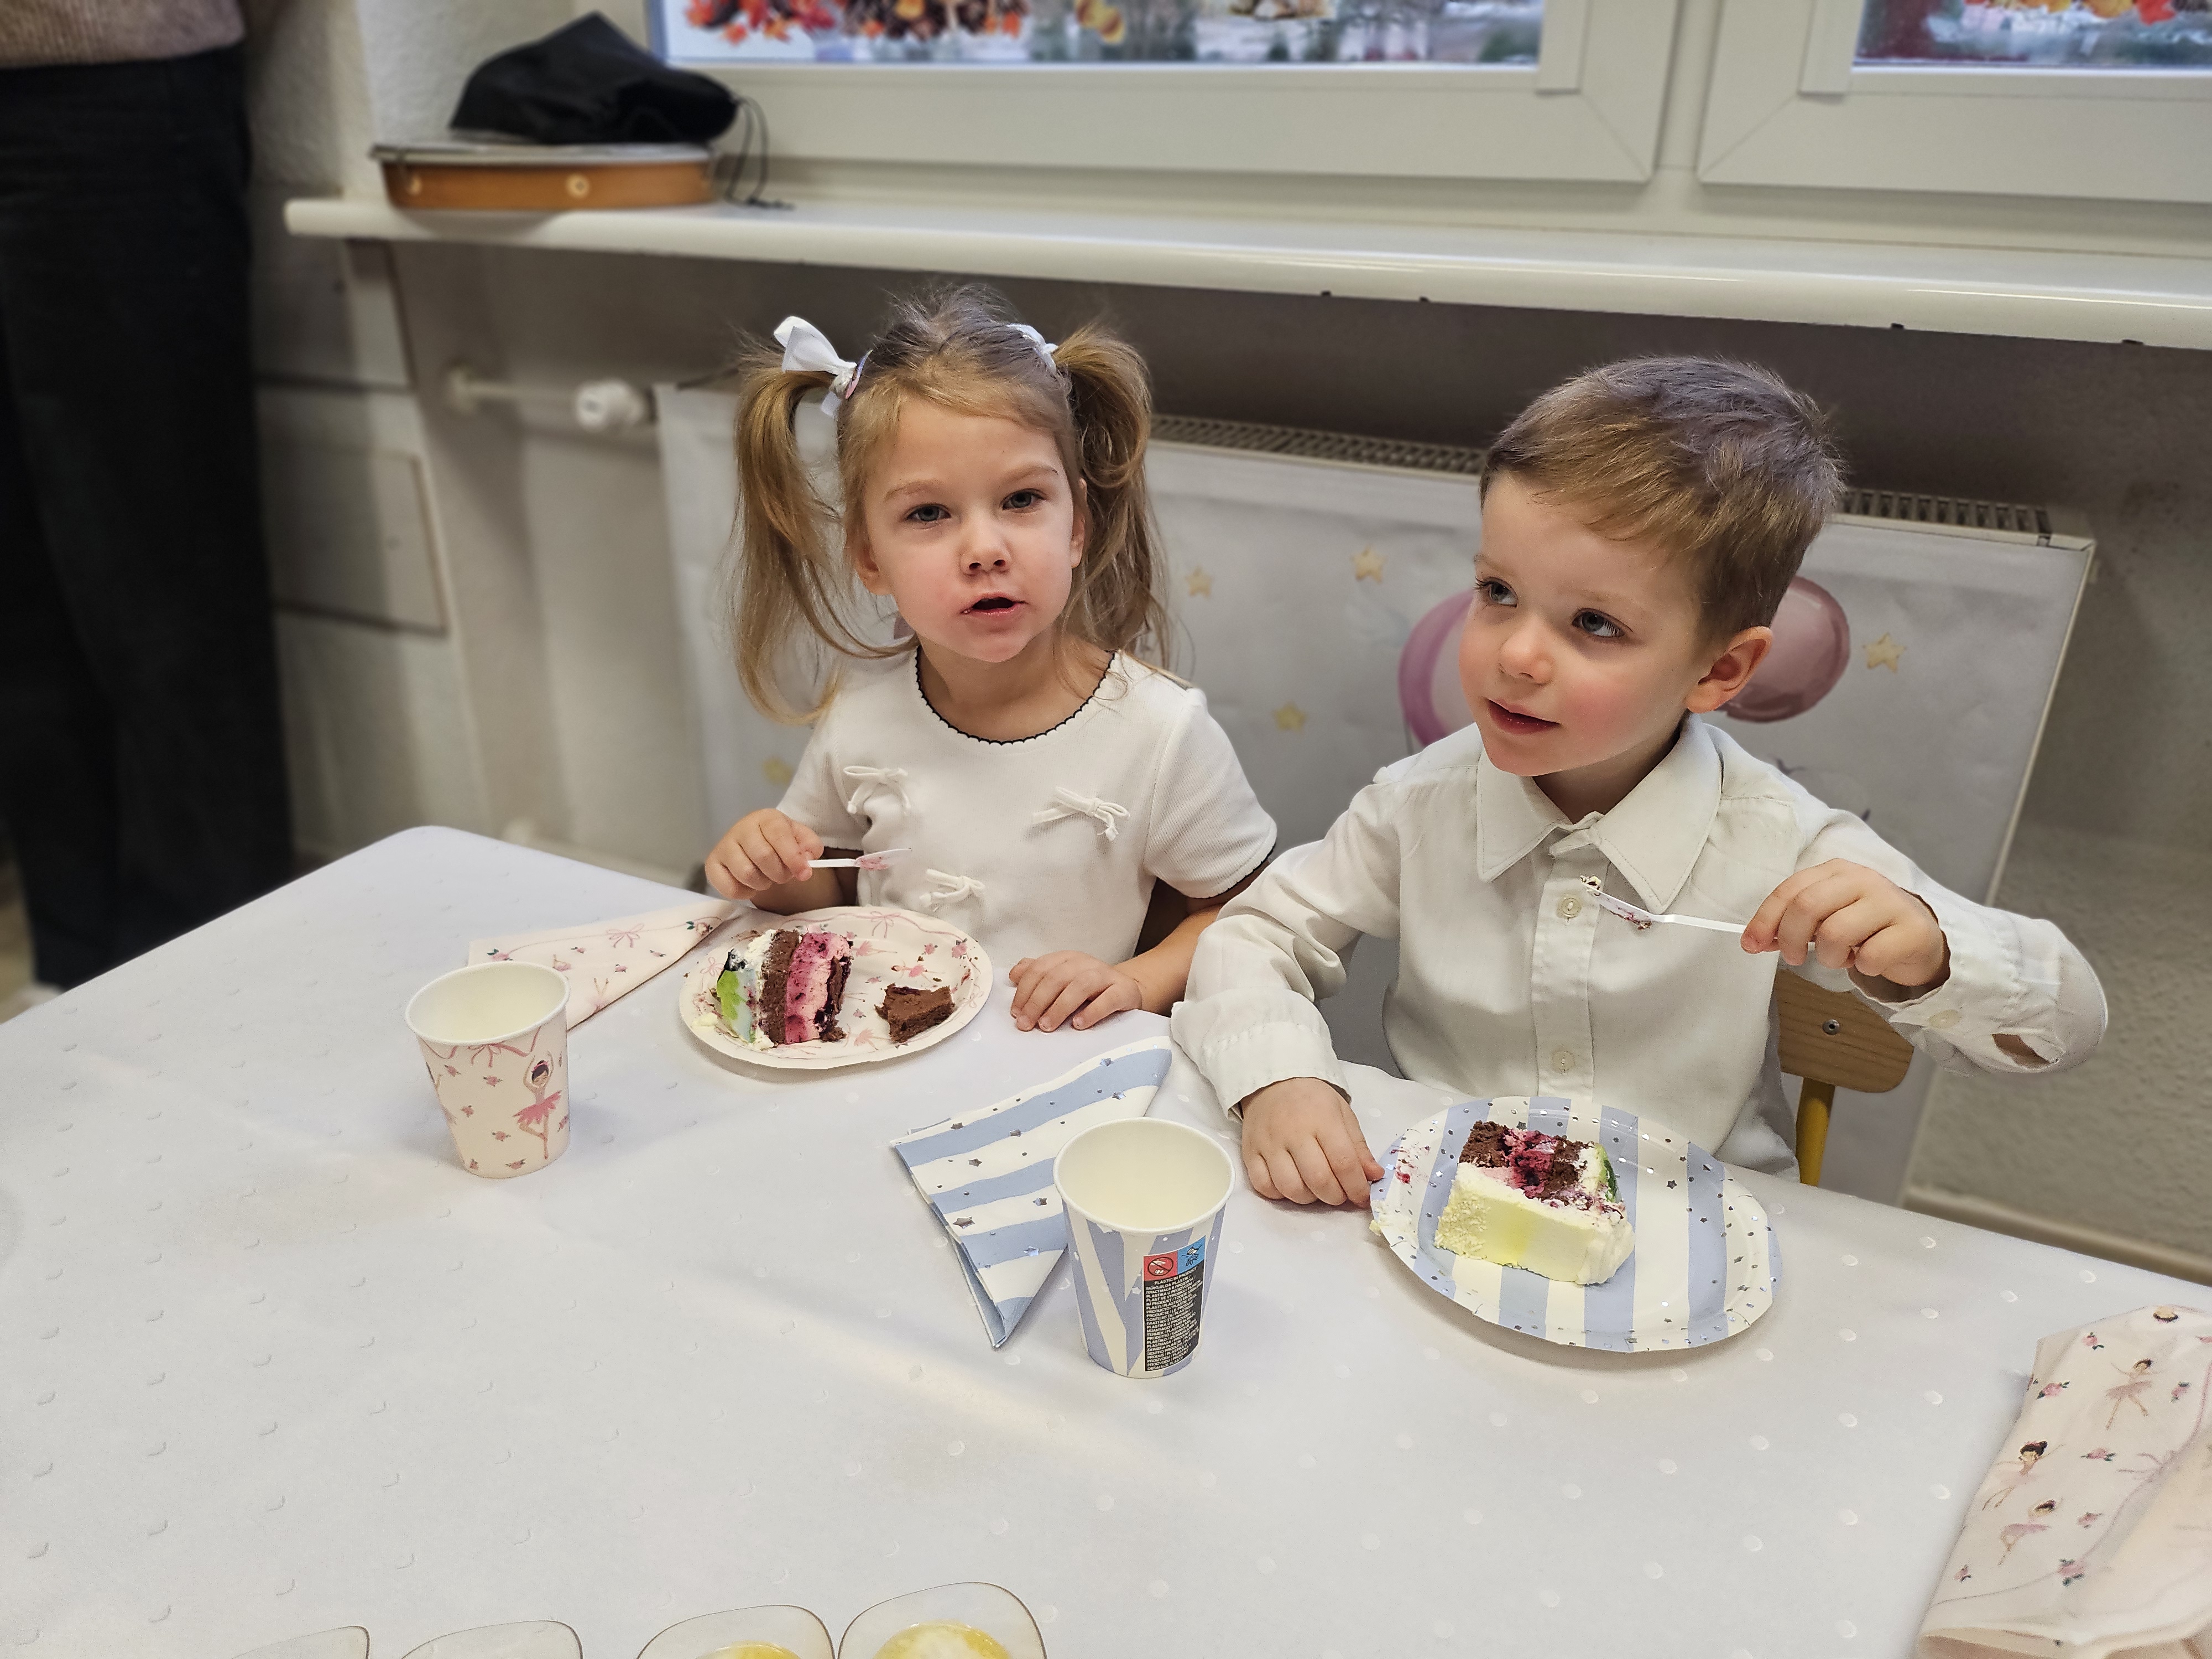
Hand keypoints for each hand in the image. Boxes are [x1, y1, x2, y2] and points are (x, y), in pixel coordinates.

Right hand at [704, 809, 823, 900]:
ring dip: (763, 884)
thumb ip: (810, 846)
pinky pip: (729, 888)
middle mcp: (741, 828)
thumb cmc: (780, 843)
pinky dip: (745, 893)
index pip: (778, 835)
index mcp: (765, 818)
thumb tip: (806, 860)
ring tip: (766, 878)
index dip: (793, 857)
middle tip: (783, 875)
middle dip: (780, 873)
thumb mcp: (800, 839)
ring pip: (747, 874)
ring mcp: (724, 846)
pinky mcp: (712, 865)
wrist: (757, 847)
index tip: (804, 874)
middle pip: (763, 856)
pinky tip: (750, 885)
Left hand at [1008, 951, 1143, 1032]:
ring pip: (1080, 985)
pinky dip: (1092, 1012)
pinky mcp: (1123, 990)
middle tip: (1026, 1024)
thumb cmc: (1089, 988)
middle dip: (1037, 1002)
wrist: (1127, 989)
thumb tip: (1014, 975)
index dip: (1025, 990)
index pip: (1040, 969)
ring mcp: (1105, 976)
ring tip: (1047, 1026)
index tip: (1016, 1012)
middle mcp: (1085, 963)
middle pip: (1056, 977)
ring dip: (1060, 1007)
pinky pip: (1108, 999)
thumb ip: (1038, 974)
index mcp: (1066, 958)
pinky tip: (1078, 1024)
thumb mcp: (1062, 978)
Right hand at [1239, 1077, 1382, 1207]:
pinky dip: (1280, 1194)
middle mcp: (1294, 1133)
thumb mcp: (1342, 1115)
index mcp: (1323, 1120)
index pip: (1343, 1163)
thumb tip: (1374, 1176)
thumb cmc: (1312, 1100)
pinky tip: (1291, 1184)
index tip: (1362, 1198)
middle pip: (1318, 1180)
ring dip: (1309, 1199)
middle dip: (1335, 1197)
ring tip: (1316, 1190)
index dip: (1356, 1188)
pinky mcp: (1250, 1152)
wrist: (1274, 1081)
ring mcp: (1269, 1144)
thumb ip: (1359, 1148)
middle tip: (1340, 1194)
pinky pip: (1263, 1186)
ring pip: (1291, 1188)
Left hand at [1743, 858, 1949, 990]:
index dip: (1765, 919)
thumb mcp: (1825, 918)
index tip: (1751, 944)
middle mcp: (1862, 879)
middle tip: (1794, 958)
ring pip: (1836, 933)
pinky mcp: (1911, 929)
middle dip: (1791, 939)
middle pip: (1807, 906)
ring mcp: (1889, 901)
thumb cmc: (1864, 926)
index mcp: (1835, 871)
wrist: (1918, 937)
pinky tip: (1869, 960)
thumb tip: (1755, 939)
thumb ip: (1791, 923)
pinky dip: (1862, 966)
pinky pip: (1870, 956)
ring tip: (1842, 956)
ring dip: (1829, 957)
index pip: (1790, 890)